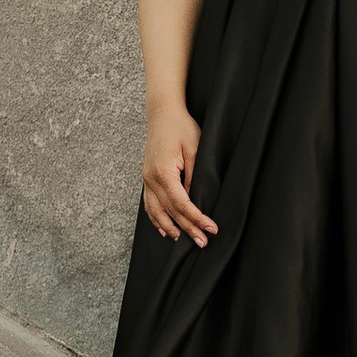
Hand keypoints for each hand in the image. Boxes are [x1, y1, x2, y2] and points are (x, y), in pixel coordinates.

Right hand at [143, 103, 217, 248]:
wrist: (162, 114)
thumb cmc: (181, 128)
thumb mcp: (195, 149)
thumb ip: (195, 176)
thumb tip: (197, 199)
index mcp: (163, 172)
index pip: (181, 203)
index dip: (196, 218)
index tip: (211, 228)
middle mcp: (151, 179)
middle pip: (170, 211)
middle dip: (187, 229)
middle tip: (203, 243)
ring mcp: (146, 180)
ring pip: (156, 212)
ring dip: (170, 228)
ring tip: (183, 241)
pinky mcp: (146, 178)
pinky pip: (149, 205)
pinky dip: (157, 219)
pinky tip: (165, 228)